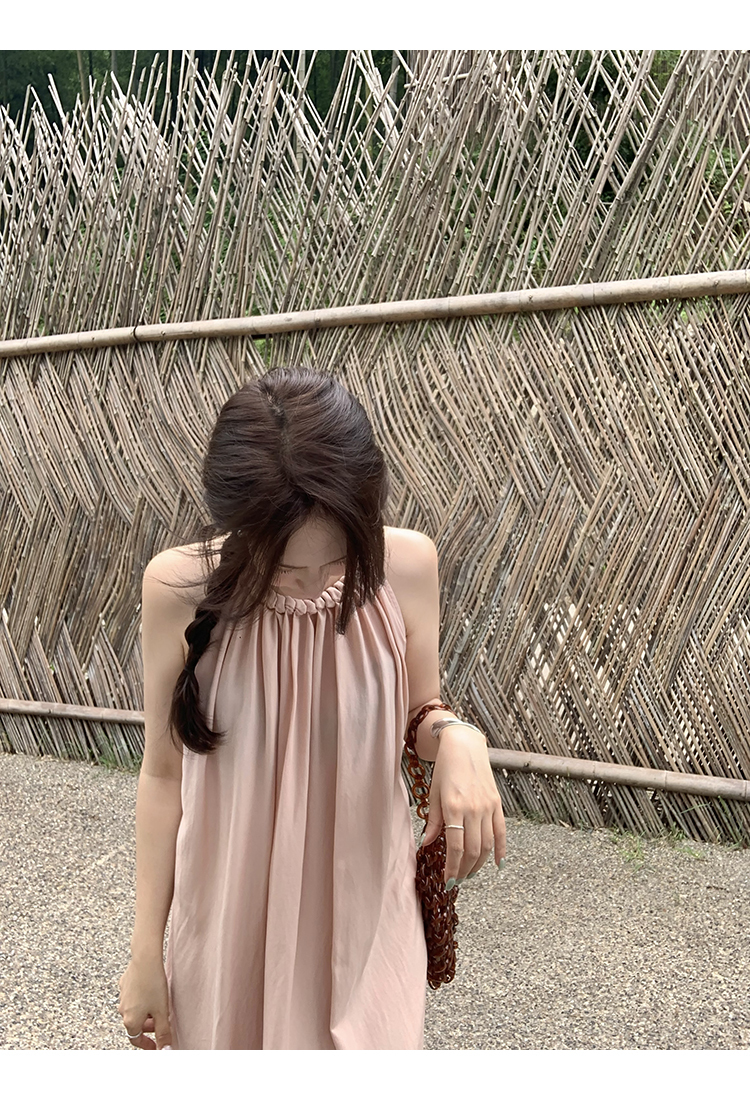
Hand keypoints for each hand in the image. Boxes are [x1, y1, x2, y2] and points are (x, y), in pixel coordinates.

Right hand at [118, 955, 172, 1049]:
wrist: (145, 959)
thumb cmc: (154, 985)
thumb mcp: (162, 1012)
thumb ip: (163, 1033)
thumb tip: (165, 1051)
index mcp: (130, 1020)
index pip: (136, 1040)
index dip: (147, 1044)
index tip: (156, 1045)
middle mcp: (123, 1010)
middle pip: (135, 1025)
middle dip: (149, 1027)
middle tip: (162, 1023)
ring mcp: (122, 997)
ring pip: (134, 1010)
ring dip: (146, 1013)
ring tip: (159, 1006)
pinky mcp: (124, 984)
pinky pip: (133, 997)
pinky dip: (142, 999)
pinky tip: (152, 991)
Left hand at [420, 725, 505, 885]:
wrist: (464, 746)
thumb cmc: (445, 769)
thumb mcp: (434, 794)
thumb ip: (433, 822)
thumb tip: (427, 844)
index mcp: (454, 807)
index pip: (456, 847)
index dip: (453, 868)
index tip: (448, 881)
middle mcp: (473, 808)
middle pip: (473, 850)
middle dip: (465, 869)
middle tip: (458, 879)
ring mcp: (487, 806)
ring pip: (488, 844)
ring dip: (480, 863)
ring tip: (470, 872)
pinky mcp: (497, 803)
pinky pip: (501, 831)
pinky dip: (501, 849)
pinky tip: (497, 863)